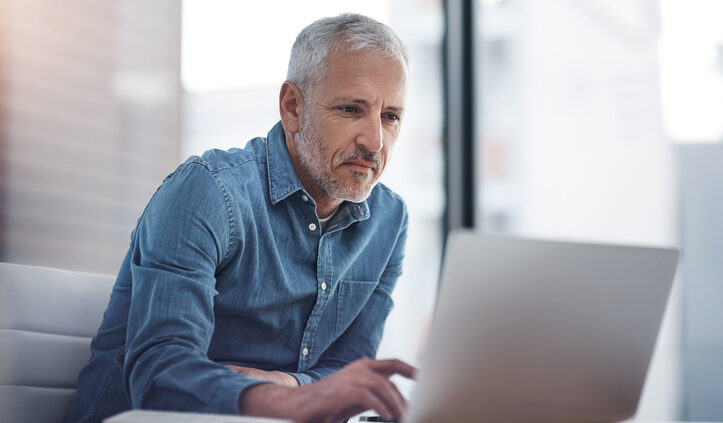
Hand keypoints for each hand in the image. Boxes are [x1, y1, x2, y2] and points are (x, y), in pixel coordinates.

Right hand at [239, 358, 415, 422]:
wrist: (298, 405)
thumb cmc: (328, 403)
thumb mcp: (356, 397)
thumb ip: (375, 396)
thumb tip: (398, 406)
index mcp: (363, 367)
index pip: (393, 364)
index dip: (411, 370)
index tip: (425, 378)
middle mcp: (359, 368)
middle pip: (391, 377)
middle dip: (404, 396)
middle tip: (412, 411)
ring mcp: (350, 377)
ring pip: (383, 386)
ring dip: (395, 403)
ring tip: (401, 417)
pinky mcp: (343, 390)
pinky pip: (369, 397)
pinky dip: (381, 407)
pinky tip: (387, 417)